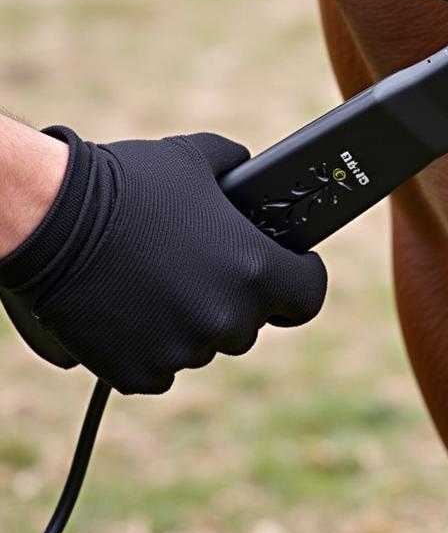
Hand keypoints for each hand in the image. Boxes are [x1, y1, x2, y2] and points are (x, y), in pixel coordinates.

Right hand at [0, 127, 327, 393]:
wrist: (53, 219)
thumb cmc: (132, 182)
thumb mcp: (203, 159)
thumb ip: (240, 175)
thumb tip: (251, 178)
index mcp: (255, 270)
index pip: (308, 295)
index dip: (300, 280)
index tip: (289, 271)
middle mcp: (226, 318)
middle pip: (252, 321)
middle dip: (237, 298)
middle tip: (204, 268)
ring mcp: (182, 351)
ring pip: (206, 345)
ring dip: (194, 322)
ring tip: (160, 281)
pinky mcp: (137, 374)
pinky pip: (164, 367)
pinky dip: (155, 345)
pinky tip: (135, 308)